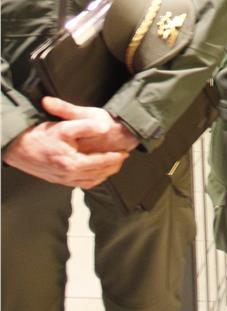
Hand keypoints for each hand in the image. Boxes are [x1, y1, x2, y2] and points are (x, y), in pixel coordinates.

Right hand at [2, 97, 133, 189]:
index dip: (114, 158)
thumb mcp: (65, 126)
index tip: (124, 152)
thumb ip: (86, 126)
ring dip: (103, 175)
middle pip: (97, 174)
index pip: (100, 163)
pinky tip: (95, 174)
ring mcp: (62, 180)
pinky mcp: (57, 180)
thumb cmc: (41, 136)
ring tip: (113, 166)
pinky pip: (79, 184)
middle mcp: (68, 176)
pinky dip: (91, 180)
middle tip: (123, 158)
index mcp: (72, 164)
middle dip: (112, 167)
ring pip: (89, 182)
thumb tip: (104, 127)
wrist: (18, 148)